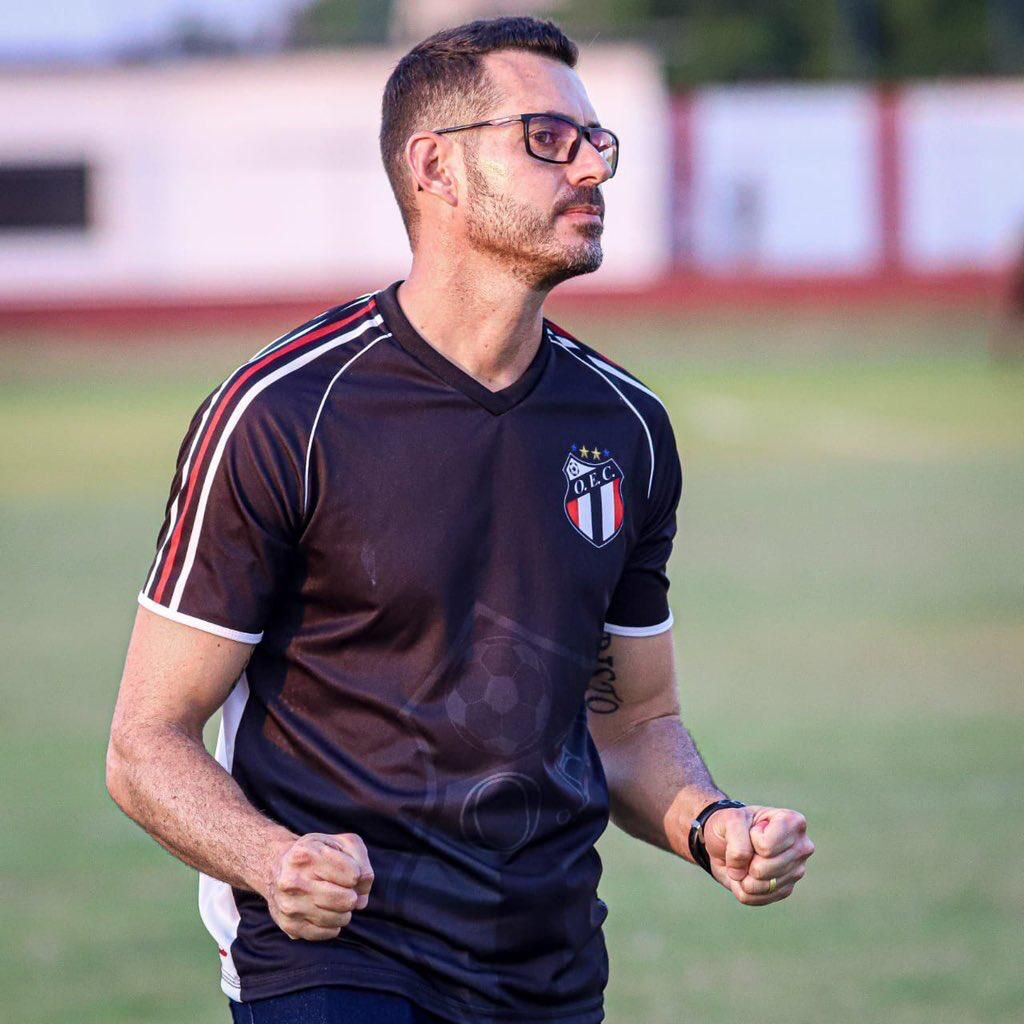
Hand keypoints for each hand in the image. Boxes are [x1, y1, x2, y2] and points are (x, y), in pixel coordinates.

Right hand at [259, 832, 373, 939]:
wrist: (276, 866)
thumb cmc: (316, 853)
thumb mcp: (340, 843)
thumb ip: (360, 862)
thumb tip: (361, 898)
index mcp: (306, 855)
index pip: (353, 875)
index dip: (356, 873)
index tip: (346, 870)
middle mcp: (293, 881)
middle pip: (347, 900)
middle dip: (352, 895)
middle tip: (343, 888)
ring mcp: (290, 905)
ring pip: (339, 919)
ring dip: (343, 911)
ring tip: (333, 899)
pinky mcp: (289, 926)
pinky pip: (327, 933)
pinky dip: (333, 924)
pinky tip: (324, 910)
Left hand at [702, 805, 813, 905]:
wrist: (727, 840)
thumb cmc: (733, 825)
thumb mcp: (730, 819)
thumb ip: (736, 840)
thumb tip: (740, 874)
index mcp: (793, 822)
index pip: (765, 847)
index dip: (749, 839)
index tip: (751, 830)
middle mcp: (802, 847)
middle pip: (762, 869)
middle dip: (745, 860)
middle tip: (746, 847)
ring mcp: (796, 871)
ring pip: (761, 886)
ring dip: (743, 875)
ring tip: (746, 859)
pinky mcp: (786, 890)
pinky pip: (756, 898)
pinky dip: (743, 888)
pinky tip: (747, 873)